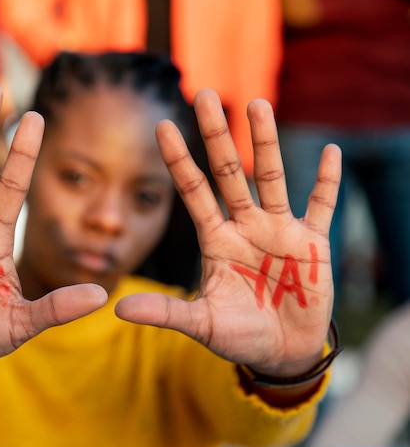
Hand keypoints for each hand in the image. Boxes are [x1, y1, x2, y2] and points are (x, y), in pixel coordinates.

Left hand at [115, 89, 340, 378]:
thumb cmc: (238, 335)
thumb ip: (164, 313)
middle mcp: (245, 226)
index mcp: (216, 240)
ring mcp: (279, 231)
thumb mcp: (200, 323)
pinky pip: (322, 205)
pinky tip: (330, 152)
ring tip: (257, 105)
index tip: (161, 125)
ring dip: (266, 143)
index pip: (193, 191)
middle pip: (229, 172)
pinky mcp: (313, 243)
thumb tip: (117, 309)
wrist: (280, 351)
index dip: (178, 160)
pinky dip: (328, 182)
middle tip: (205, 94)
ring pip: (272, 178)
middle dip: (217, 135)